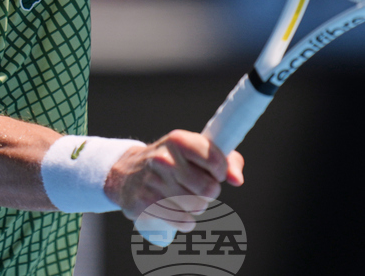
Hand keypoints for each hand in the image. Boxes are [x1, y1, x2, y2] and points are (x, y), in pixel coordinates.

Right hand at [104, 129, 244, 230]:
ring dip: (197, 208)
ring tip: (188, 200)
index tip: (215, 174)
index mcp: (178, 140)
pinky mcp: (144, 203)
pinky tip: (183, 217)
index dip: (222, 172)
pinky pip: (180, 220)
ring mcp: (152, 181)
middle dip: (209, 193)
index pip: (217, 161)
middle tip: (199, 189)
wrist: (127, 172)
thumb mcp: (193, 150)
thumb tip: (237, 179)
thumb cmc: (170, 161)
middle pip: (208, 189)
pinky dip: (186, 223)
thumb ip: (225, 159)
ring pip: (196, 207)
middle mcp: (164, 159)